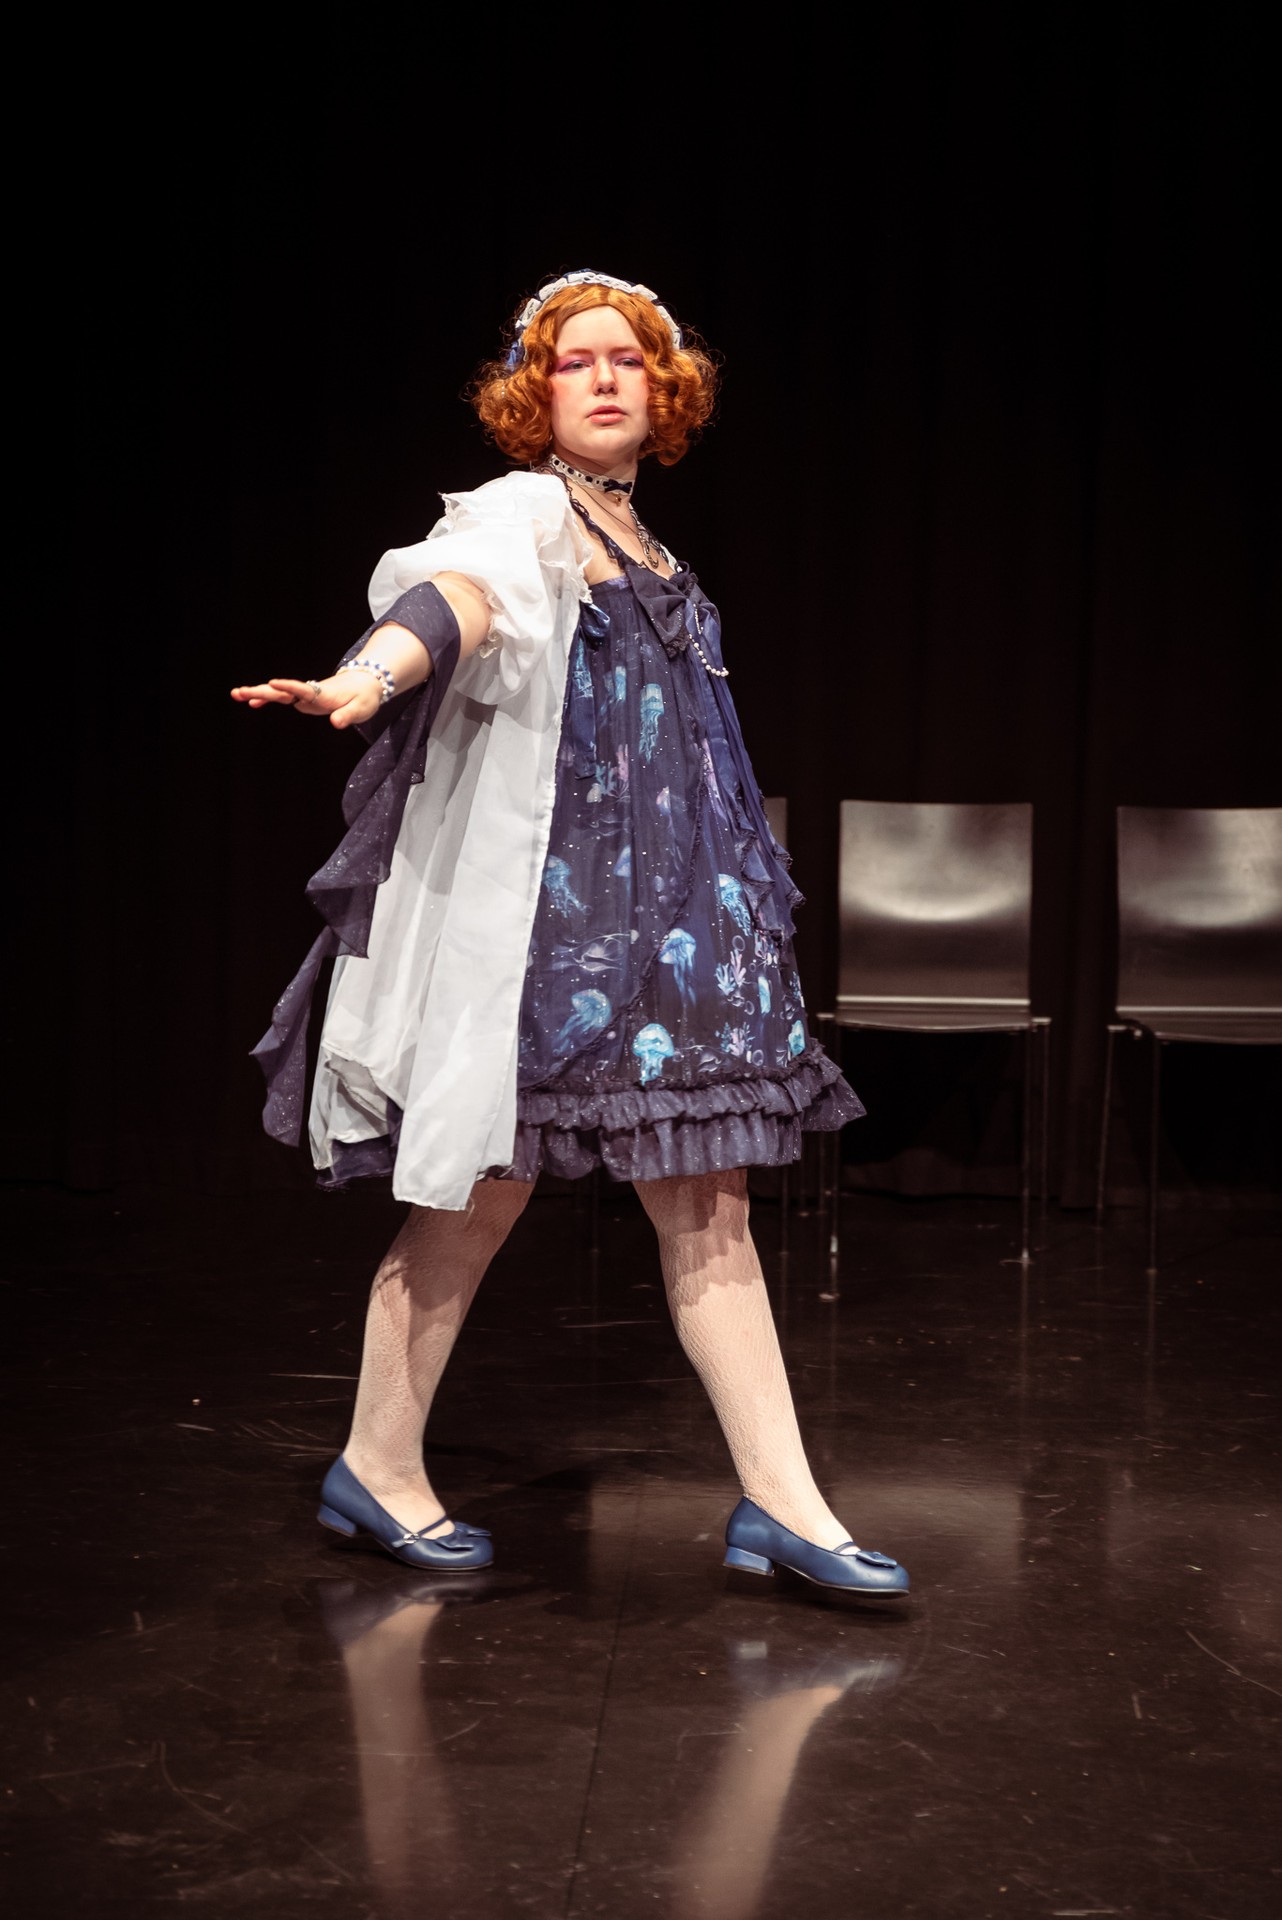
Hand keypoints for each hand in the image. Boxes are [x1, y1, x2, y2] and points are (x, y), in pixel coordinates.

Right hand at [229, 673, 382, 729]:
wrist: (365, 683)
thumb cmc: (364, 697)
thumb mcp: (361, 709)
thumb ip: (348, 716)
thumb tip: (335, 724)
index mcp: (323, 694)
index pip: (304, 689)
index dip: (289, 687)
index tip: (273, 683)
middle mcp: (310, 692)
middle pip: (283, 691)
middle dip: (262, 691)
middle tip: (240, 692)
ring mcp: (305, 695)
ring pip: (278, 693)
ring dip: (258, 693)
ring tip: (236, 694)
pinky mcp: (304, 699)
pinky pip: (283, 699)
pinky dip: (268, 700)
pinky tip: (251, 704)